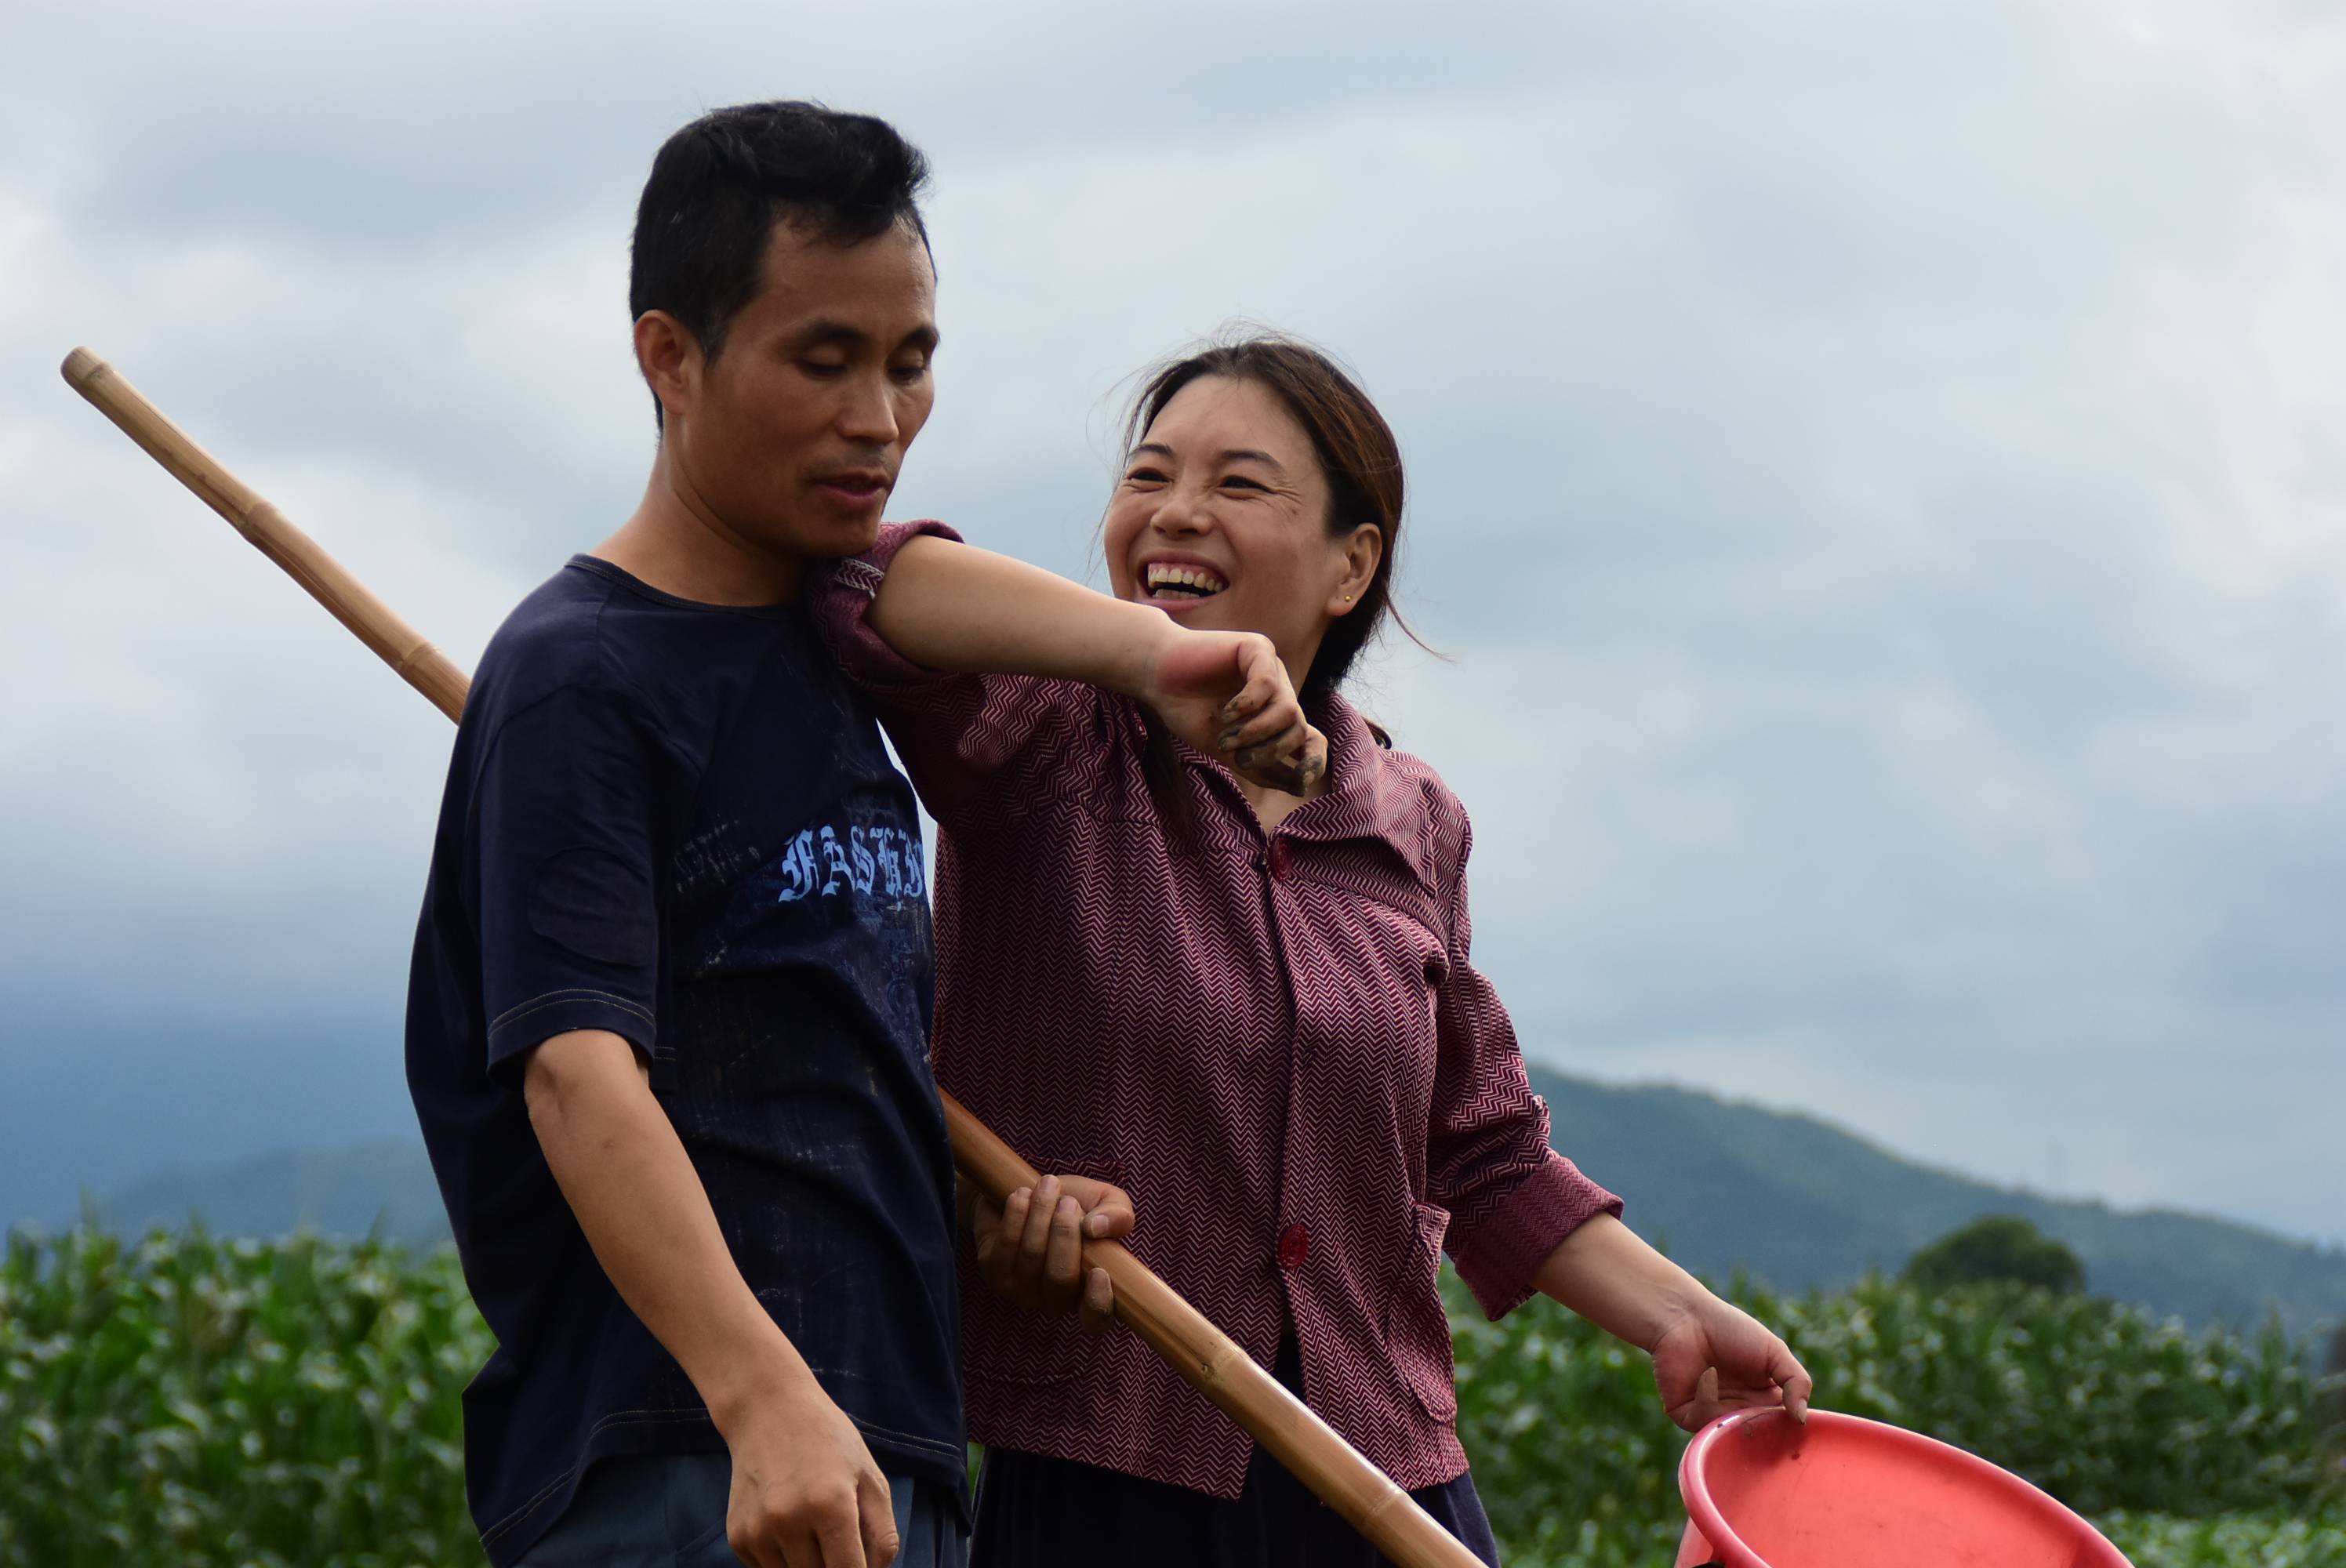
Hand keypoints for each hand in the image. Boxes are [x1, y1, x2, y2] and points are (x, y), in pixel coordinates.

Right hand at [714, 1371, 898, 1567]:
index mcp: (831, 1505)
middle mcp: (789, 1521)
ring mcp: (759, 1531)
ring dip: (809, 1565)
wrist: (767, 1410)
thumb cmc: (829, 1442)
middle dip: (835, 1566)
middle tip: (838, 1535)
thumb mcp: (870, 1477)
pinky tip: (790, 1524)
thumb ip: (882, 1534)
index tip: (859, 1563)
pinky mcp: (738, 1537)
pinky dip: (785, 1560)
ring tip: (814, 1527)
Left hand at [962, 1172, 1133, 1334]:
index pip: (1096, 1320)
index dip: (1098, 1303)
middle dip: (1064, 1233)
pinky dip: (1017, 1214)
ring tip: (1047, 1185)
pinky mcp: (994, 1275)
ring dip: (1041, 1214)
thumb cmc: (1073, 1202)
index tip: (1099, 1271)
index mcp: (1088, 1292)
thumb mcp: (1105, 1202)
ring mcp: (1021, 1292)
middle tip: (1068, 1201)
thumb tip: (1097, 1229)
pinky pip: (1006, 1245)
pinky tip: (1022, 1195)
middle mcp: (1054, 1301)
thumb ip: (1117, 1215)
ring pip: (1032, 1257)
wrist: (1024, 1191)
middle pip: (1060, 1278)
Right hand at [1144, 628, 1326, 793]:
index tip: (1303, 782)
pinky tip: (1224, 713)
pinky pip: (1267, 685)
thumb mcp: (1227, 750)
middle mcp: (1279, 690)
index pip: (1313, 739)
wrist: (1155, 676)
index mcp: (1275, 715)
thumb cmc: (1187, 711)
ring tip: (1226, 738)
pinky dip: (1245, 706)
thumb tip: (1300, 789)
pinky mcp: (1258, 648)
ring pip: (1289, 710)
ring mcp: (1271, 668)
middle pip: (1299, 729)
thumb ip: (1261, 769)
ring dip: (1256, 733)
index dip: (1315, 761)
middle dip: (1271, 751)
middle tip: (1238, 758)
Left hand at [1647, 1291, 1812, 1432]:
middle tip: (1761, 1411)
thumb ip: (1797, 1382)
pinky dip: (1708, 1400)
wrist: (1685, 1316)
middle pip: (1757, 1437)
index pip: (1781, 1427)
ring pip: (1731, 1436)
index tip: (1795, 1427)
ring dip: (1733, 1413)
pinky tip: (1706, 1375)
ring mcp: (1713, 1415)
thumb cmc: (1731, 1330)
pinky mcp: (1686, 1415)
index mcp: (1763, 1399)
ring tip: (1731, 1384)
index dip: (1788, 1430)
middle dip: (1760, 1428)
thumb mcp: (1774, 1352)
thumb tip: (1802, 1419)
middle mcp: (1739, 1410)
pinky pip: (1702, 1424)